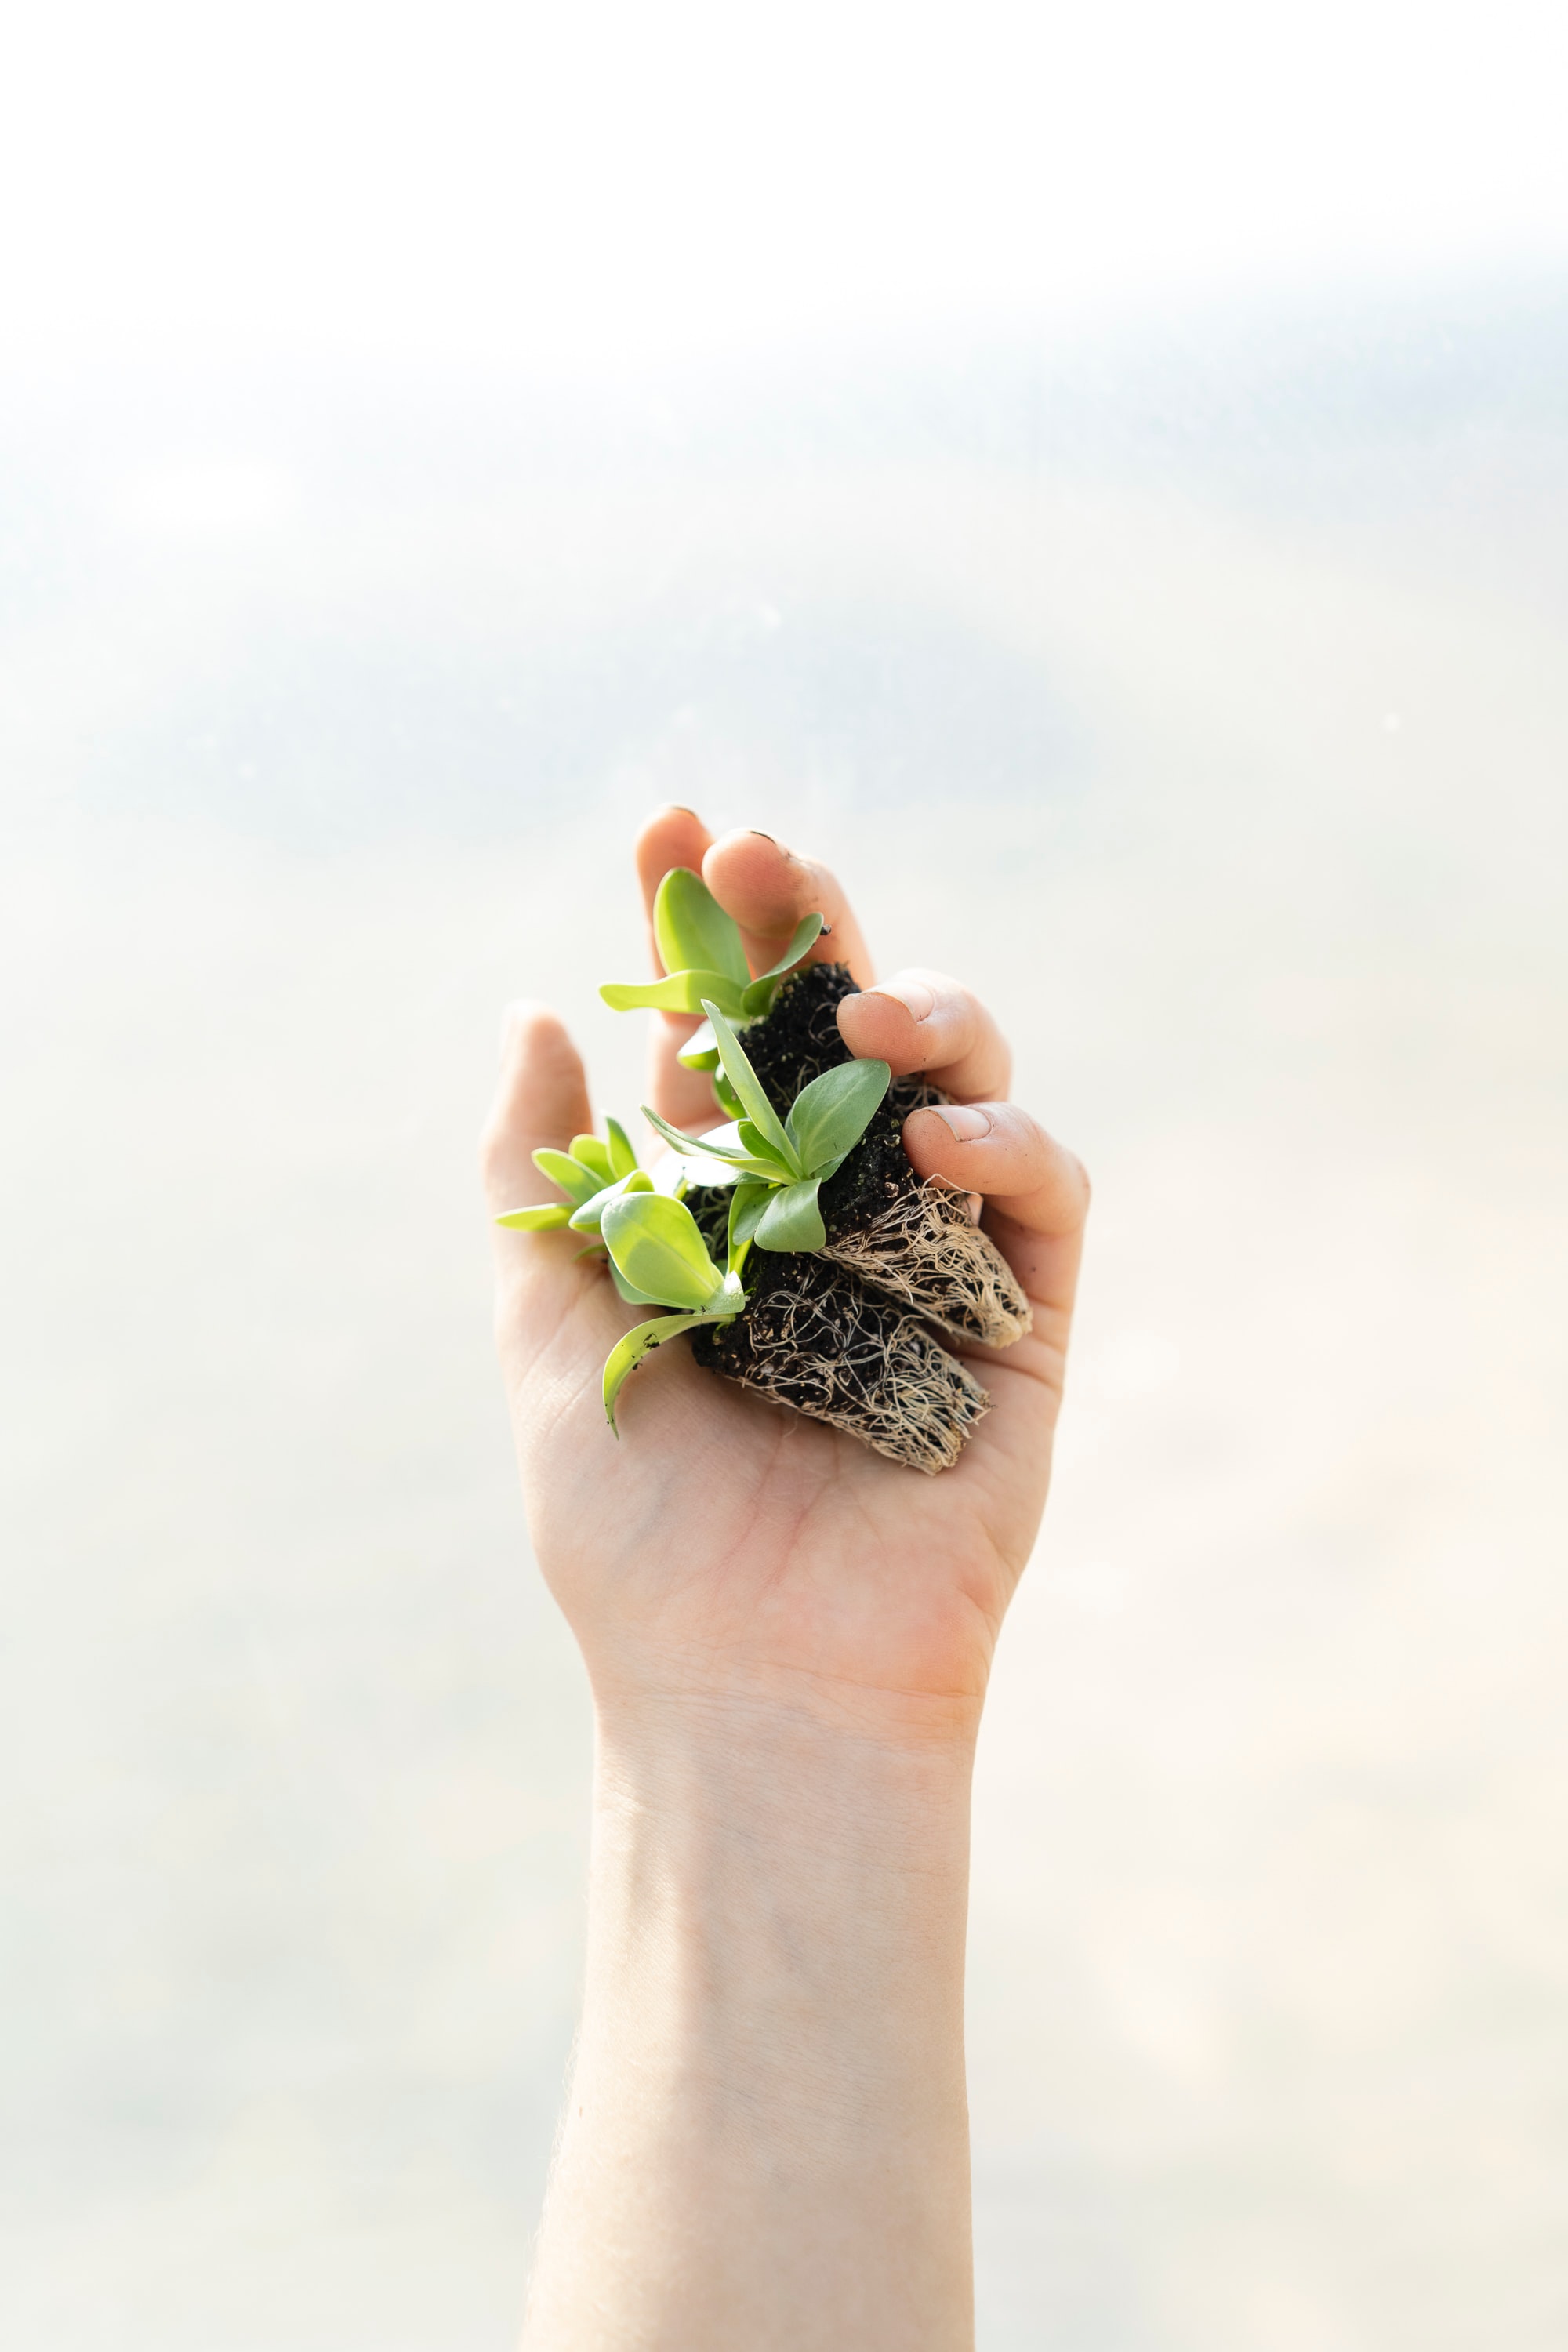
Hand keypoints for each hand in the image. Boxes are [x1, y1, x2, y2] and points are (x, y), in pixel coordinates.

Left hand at [481, 807, 1088, 1752]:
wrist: (748, 1683)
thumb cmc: (637, 1530)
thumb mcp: (555, 1330)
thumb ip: (540, 1177)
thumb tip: (528, 1011)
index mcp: (726, 1202)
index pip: (720, 1034)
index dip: (702, 931)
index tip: (673, 832)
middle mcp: (836, 1211)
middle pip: (844, 1031)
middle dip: (813, 933)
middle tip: (772, 854)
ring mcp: (939, 1257)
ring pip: (962, 1083)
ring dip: (928, 1013)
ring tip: (871, 1002)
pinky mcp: (1028, 1319)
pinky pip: (1042, 1197)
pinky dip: (1006, 1145)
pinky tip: (939, 1137)